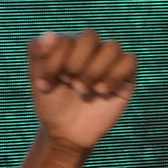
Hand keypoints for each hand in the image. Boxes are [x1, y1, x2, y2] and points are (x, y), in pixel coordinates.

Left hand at [28, 29, 137, 152]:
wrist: (68, 133)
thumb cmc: (52, 105)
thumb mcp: (38, 80)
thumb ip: (37, 54)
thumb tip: (50, 34)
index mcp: (69, 44)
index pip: (66, 38)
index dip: (56, 60)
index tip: (46, 85)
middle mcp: (91, 49)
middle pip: (90, 36)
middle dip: (77, 63)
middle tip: (70, 84)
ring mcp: (109, 61)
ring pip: (112, 47)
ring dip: (96, 70)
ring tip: (85, 90)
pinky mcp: (126, 76)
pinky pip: (130, 61)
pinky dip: (116, 75)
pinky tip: (103, 91)